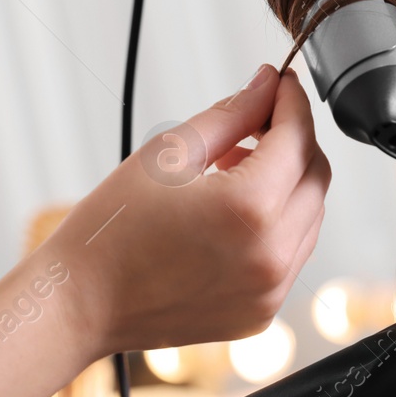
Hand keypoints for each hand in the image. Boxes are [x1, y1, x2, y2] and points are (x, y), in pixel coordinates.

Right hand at [43, 65, 329, 358]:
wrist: (79, 305)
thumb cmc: (111, 230)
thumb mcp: (169, 153)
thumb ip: (231, 113)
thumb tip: (267, 85)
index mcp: (248, 209)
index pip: (298, 138)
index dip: (292, 101)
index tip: (282, 83)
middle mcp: (270, 255)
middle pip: (315, 176)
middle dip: (293, 140)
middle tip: (254, 122)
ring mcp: (270, 291)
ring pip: (310, 215)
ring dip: (286, 183)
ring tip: (233, 168)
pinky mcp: (261, 312)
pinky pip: (291, 254)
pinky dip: (276, 224)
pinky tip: (233, 212)